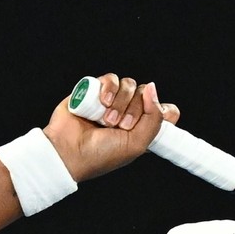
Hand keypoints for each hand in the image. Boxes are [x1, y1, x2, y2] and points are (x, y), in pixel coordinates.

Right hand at [43, 73, 179, 183]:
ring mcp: (113, 101)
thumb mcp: (137, 144)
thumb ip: (154, 119)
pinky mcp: (96, 90)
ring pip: (129, 85)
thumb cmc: (100, 155)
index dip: (164, 110)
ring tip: (106, 119)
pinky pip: (112, 78)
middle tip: (121, 126)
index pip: (165, 110)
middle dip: (135, 110)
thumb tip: (153, 89)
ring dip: (120, 102)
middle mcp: (129, 113)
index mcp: (142, 129)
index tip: (157, 118)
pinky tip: (102, 102)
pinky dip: (109, 88)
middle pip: (147, 94)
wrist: (69, 151)